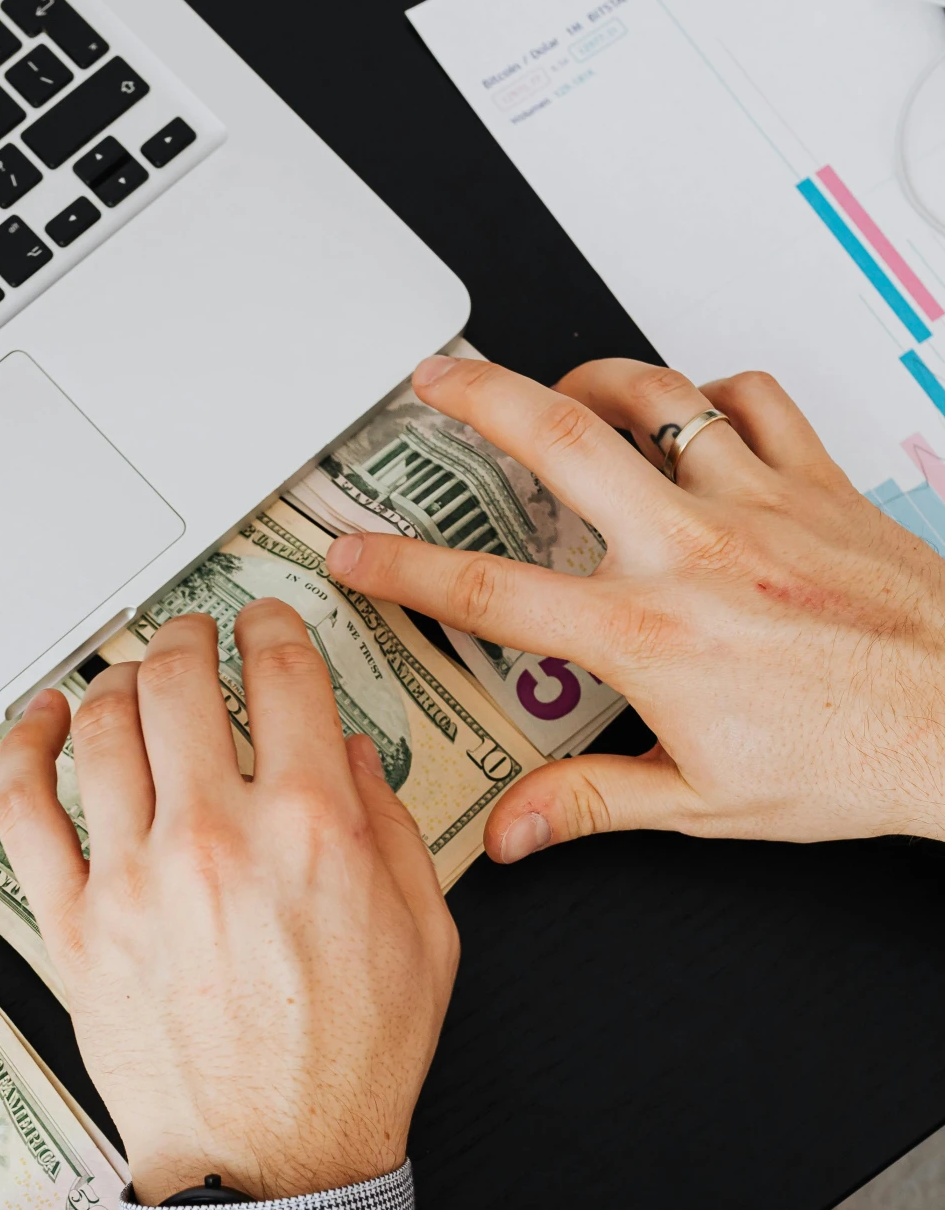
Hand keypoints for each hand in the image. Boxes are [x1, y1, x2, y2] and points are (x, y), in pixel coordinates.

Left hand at [0, 603, 458, 1204]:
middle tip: (195, 641)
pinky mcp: (74, 927)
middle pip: (179, 679)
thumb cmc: (348, 1068)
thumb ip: (390, 829)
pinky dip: (21, 747)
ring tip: (132, 679)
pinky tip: (37, 722)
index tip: (265, 625)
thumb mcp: (425, 936)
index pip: (282, 673)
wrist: (271, 1168)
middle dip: (189, 639)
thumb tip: (350, 756)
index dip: (272, 626)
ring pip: (100, 727)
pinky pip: (23, 809)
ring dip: (116, 681)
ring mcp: (133, 880)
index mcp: (311, 828)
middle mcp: (214, 838)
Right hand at [326, 354, 944, 860]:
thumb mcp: (700, 802)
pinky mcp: (817, 481)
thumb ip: (588, 803)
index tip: (356, 551)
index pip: (491, 591)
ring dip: (591, 377)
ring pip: (655, 398)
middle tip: (433, 377)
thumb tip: (512, 832)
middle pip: (560, 439)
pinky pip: (753, 400)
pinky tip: (691, 411)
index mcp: (647, 635)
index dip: (403, 567)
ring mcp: (756, 502)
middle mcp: (691, 551)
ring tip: (555, 384)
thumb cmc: (853, 760)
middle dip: (478, 395)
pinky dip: (711, 393)